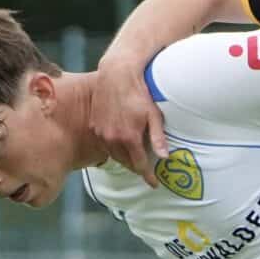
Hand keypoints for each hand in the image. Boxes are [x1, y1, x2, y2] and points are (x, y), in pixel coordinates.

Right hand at [91, 54, 168, 184]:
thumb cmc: (139, 92)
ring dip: (125, 158)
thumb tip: (164, 158)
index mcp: (129, 138)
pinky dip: (114, 147)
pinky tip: (122, 143)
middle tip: (146, 168)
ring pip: (115, 155)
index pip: (140, 165)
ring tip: (135, 156)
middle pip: (126, 163)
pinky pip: (105, 145)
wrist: (116, 74)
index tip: (154, 184)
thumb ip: (157, 138)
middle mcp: (113, 139)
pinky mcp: (94, 126)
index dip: (148, 176)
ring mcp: (101, 133)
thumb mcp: (153, 114)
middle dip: (137, 167)